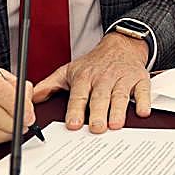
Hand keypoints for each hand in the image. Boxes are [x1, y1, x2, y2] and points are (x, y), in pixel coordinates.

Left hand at [33, 33, 151, 132]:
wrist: (120, 45)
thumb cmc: (94, 64)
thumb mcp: (69, 71)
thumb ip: (50, 86)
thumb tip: (30, 100)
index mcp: (84, 78)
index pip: (78, 95)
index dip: (75, 110)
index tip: (72, 124)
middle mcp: (103, 78)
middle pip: (100, 97)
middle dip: (98, 113)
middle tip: (96, 128)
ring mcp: (122, 78)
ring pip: (120, 95)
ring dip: (118, 110)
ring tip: (115, 125)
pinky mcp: (139, 79)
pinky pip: (143, 90)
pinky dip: (144, 101)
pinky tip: (142, 111)